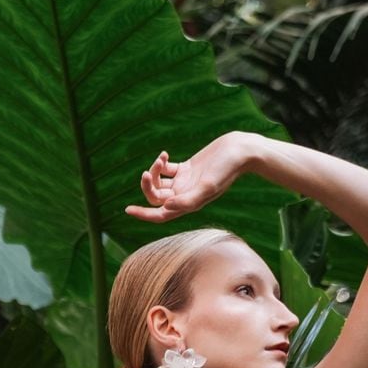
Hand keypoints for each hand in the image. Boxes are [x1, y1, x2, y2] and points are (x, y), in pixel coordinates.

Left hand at [124, 133, 247, 223]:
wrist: (239, 152)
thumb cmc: (226, 170)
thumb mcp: (208, 186)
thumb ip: (188, 199)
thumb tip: (166, 207)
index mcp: (188, 204)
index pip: (160, 215)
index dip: (143, 215)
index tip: (127, 210)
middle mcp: (184, 196)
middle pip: (156, 198)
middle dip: (148, 186)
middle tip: (146, 173)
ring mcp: (185, 182)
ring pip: (159, 183)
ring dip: (154, 172)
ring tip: (161, 159)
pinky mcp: (187, 169)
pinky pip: (166, 170)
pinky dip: (161, 163)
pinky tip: (165, 155)